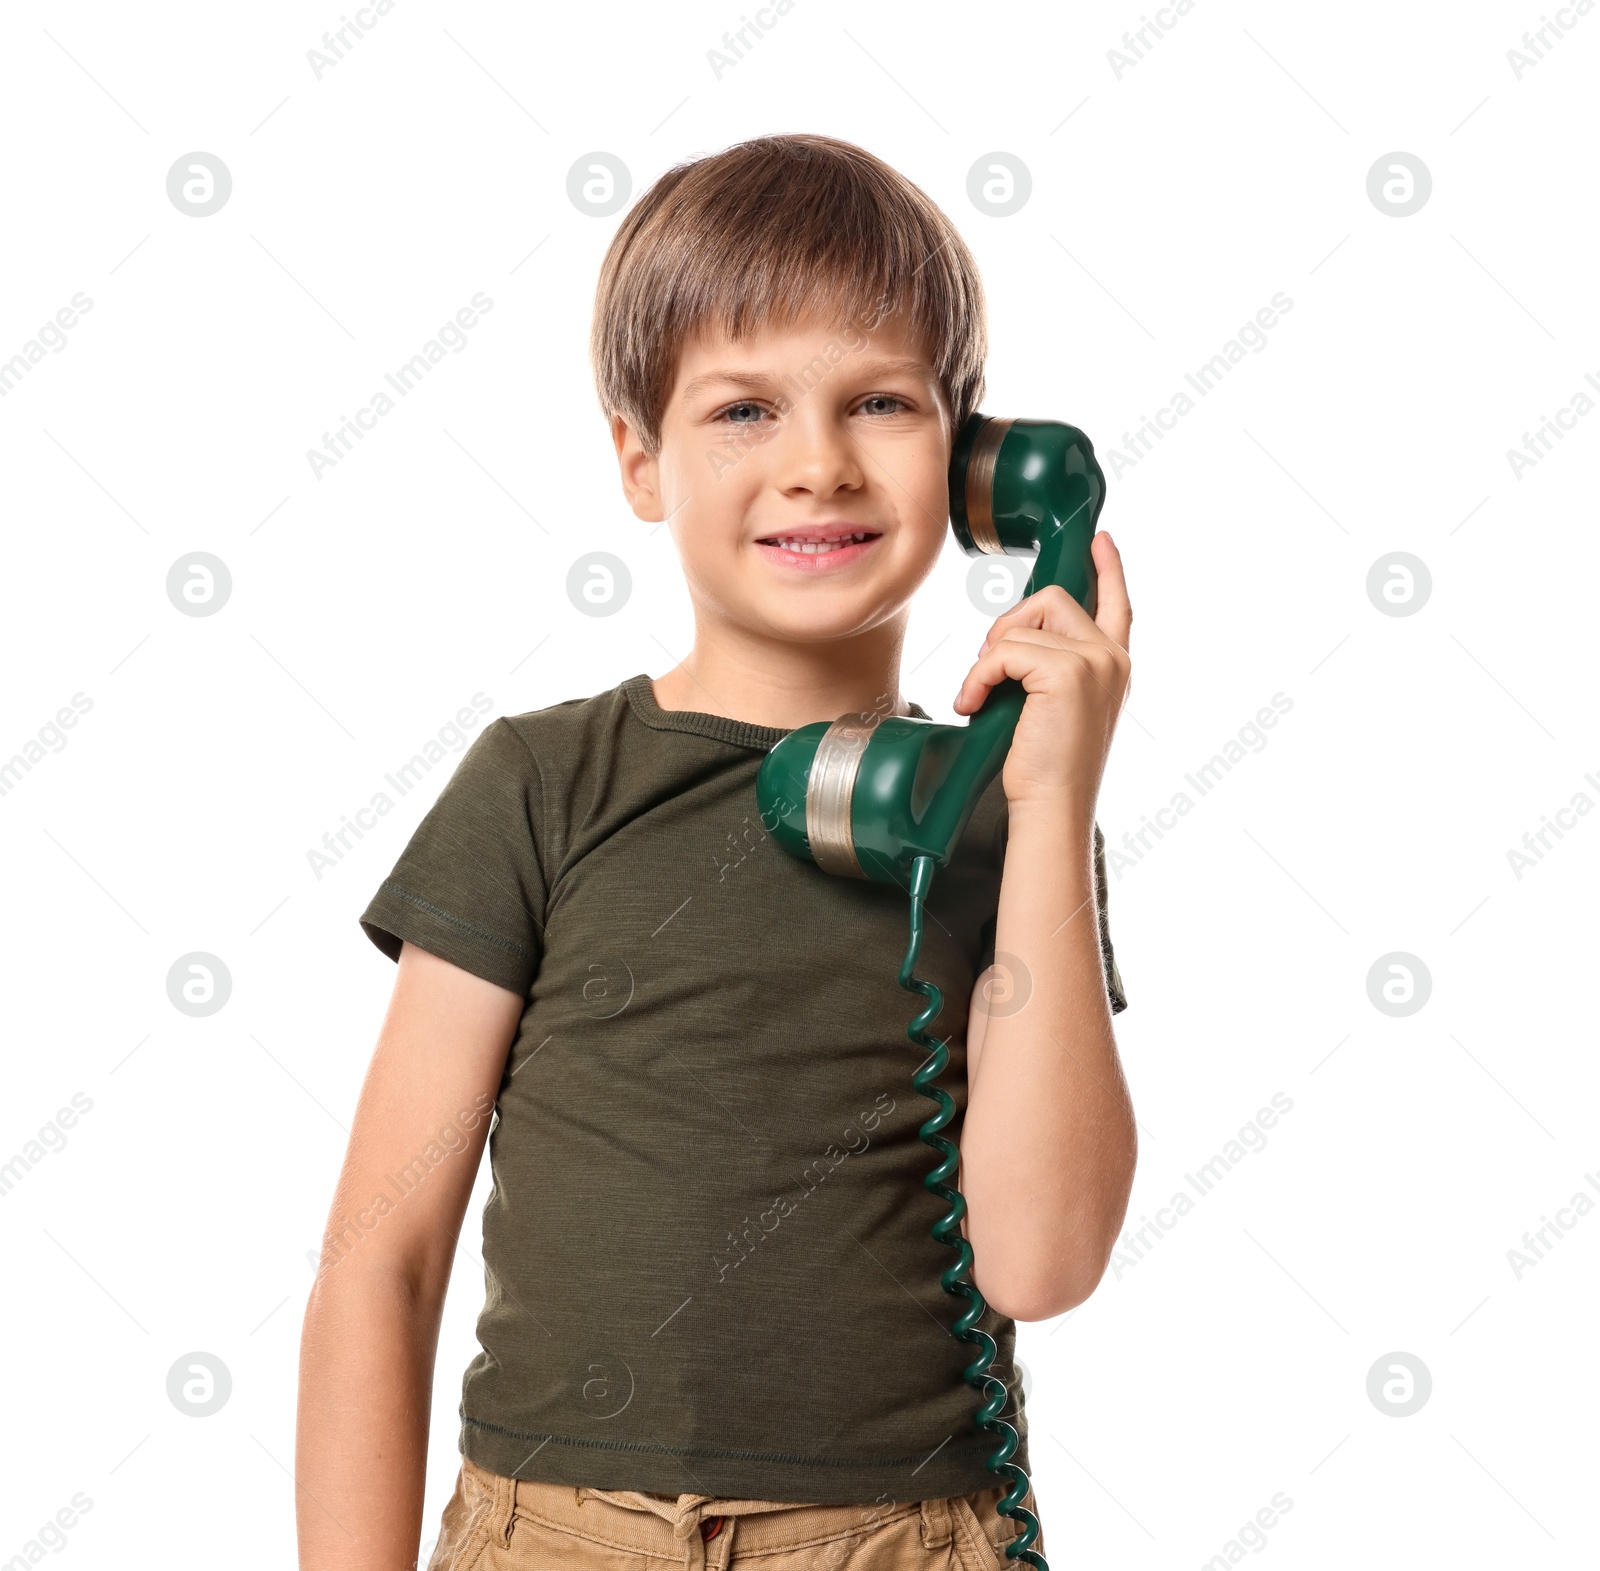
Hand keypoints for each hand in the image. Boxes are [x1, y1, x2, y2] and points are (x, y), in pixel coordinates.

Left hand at [952, 531, 1131, 810]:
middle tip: (989, 667)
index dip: (1108, 569)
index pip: (1118, 604)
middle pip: (1051, 600)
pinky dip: (978, 676)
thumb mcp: (1055, 708)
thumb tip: (1010, 639)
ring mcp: (1094, 662)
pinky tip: (974, 705)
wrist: (1052, 807)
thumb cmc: (1046, 769)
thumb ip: (1050, 668)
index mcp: (1114, 666)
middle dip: (1009, 625)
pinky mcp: (1067, 672)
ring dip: (987, 660)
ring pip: (1020, 627)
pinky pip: (1002, 651)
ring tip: (980, 697)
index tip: (1099, 539)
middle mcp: (1112, 658)